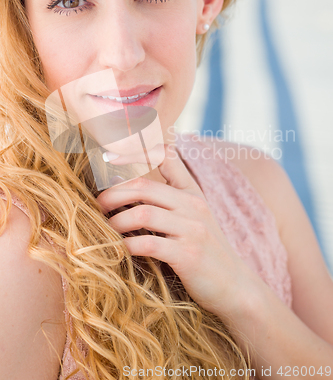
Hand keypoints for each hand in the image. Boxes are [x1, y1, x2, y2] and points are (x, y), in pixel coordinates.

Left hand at [96, 144, 258, 317]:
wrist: (235, 285)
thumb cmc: (206, 250)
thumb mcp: (195, 215)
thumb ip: (170, 197)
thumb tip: (128, 183)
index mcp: (192, 192)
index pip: (165, 156)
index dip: (136, 152)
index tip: (110, 160)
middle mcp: (193, 205)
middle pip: (143, 186)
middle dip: (113, 194)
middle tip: (98, 206)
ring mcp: (192, 229)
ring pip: (143, 213)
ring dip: (117, 222)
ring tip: (106, 229)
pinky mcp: (188, 255)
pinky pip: (149, 244)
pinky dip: (128, 245)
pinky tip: (120, 249)